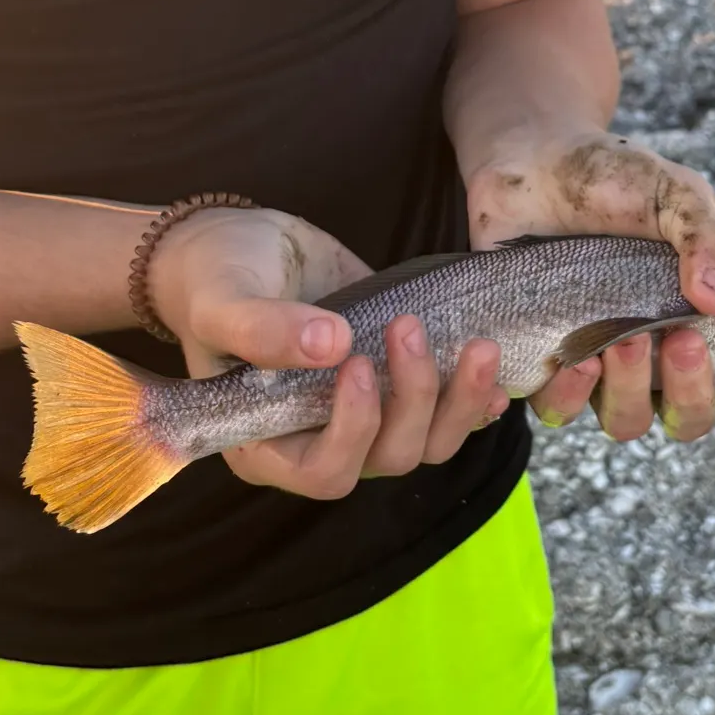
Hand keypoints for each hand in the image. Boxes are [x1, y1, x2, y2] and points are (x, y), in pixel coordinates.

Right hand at [147, 206, 508, 499]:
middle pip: (388, 457)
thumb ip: (262, 328)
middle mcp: (320, 437)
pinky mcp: (395, 378)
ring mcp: (363, 410)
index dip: (352, 432)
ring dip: (459, 402)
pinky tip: (498, 379)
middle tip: (407, 329)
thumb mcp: (224, 300)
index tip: (356, 365)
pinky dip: (477, 401)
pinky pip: (446, 411)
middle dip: (413, 401)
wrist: (241, 242)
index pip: (323, 472)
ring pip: (427, 441)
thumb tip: (330, 345)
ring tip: (477, 347)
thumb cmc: (216, 279)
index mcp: (267, 440)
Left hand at [468, 130, 714, 441]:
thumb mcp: (674, 194)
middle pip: (684, 417)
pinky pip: (553, 408)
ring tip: (624, 341)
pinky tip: (571, 359)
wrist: (531, 160)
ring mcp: (596, 361)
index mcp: (693, 321)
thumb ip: (704, 238)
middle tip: (681, 338)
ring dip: (631, 393)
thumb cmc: (612, 179)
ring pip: (622, 421)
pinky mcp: (540, 359)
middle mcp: (650, 354)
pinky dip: (566, 397)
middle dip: (689, 390)